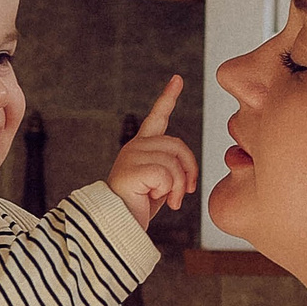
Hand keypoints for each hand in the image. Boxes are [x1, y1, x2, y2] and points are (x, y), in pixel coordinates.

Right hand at [106, 75, 196, 227]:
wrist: (117, 226)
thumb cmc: (138, 207)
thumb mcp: (160, 183)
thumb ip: (171, 167)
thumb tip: (189, 175)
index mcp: (141, 147)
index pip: (157, 118)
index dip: (168, 98)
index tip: (177, 79)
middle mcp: (135, 147)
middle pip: (178, 145)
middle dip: (189, 170)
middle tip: (185, 193)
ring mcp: (131, 156)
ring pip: (174, 162)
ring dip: (178, 186)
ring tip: (170, 201)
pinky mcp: (131, 169)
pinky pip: (166, 175)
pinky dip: (168, 192)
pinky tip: (156, 200)